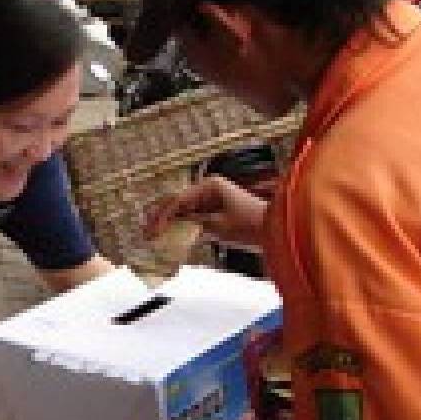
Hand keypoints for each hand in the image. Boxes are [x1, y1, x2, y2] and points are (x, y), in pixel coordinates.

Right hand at [145, 175, 267, 250]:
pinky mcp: (214, 210)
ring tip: (152, 233)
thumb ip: (194, 223)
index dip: (162, 216)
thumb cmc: (250, 224)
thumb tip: (174, 226)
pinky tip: (169, 234)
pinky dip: (181, 225)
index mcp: (209, 185)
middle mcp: (208, 188)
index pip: (178, 200)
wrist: (274, 230)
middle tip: (146, 232)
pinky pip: (192, 216)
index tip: (152, 231)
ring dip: (168, 222)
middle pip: (177, 202)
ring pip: (182, 210)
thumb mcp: (219, 225)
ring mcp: (211, 198)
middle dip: (161, 217)